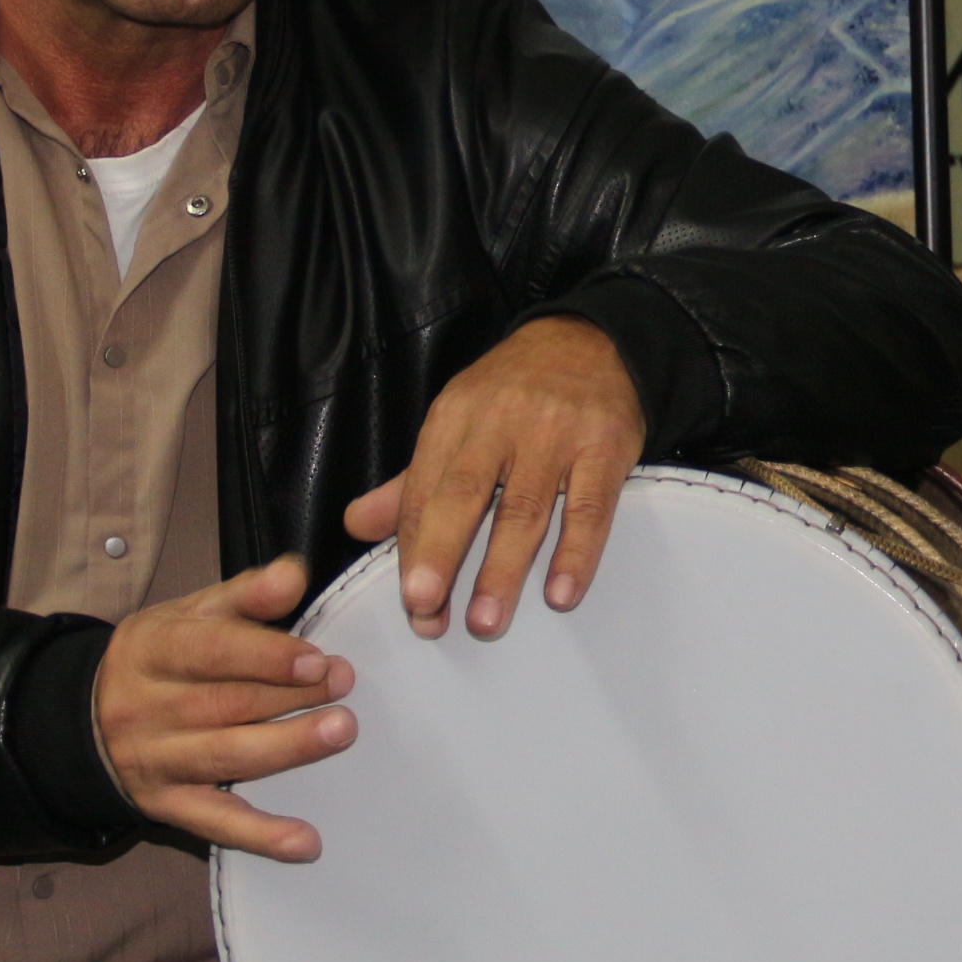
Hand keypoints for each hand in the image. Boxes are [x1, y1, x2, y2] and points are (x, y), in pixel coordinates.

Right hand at [93, 556, 354, 861]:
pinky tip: (306, 842)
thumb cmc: (157, 659)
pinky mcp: (167, 806)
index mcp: (151, 650)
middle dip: (290, 696)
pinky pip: (216, 823)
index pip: (209, 652)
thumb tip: (294, 574)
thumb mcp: (188, 615)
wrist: (80, 720)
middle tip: (344, 685)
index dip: (265, 656)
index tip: (316, 658)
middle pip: (225, 703)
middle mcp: (148, 708)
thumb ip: (245, 595)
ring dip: (286, 749)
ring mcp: (157, 761)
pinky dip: (262, 836)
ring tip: (339, 732)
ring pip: (225, 757)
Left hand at [338, 314, 645, 640]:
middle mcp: (501, 423)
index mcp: (455, 418)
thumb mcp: (458, 421)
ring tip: (486, 622)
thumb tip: (355, 525)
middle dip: (442, 553)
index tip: (412, 604)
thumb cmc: (516, 391)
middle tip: (425, 609)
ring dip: (503, 569)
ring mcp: (556, 435)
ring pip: (525, 508)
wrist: (595, 339)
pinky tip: (561, 593)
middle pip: (465, 494)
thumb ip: (411, 482)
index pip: (426, 490)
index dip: (415, 549)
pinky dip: (576, 553)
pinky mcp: (606, 446)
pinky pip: (590, 506)